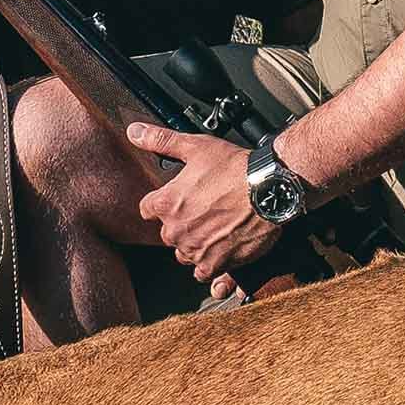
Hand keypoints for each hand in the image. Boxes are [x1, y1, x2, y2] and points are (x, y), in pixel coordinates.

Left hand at [130, 123, 279, 281]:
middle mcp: (175, 231)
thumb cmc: (235, 169)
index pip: (147, 209)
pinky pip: (203, 272)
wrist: (269, 190)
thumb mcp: (196, 147)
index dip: (163, 202)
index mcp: (166, 204)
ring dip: (195, 244)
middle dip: (181, 224)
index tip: (178, 198)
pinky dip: (210, 264)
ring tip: (215, 228)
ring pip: (185, 252)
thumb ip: (161, 140)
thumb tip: (134, 131)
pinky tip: (221, 251)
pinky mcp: (216, 263)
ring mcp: (195, 250)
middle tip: (203, 211)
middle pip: (167, 233)